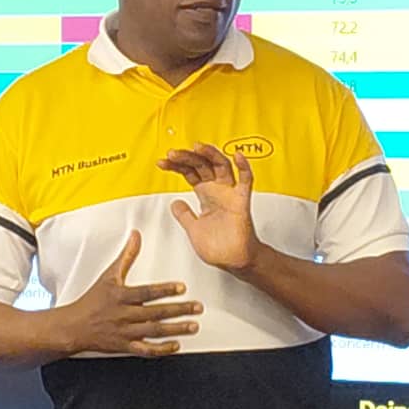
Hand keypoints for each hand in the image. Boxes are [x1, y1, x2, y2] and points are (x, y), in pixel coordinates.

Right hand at [64, 230, 201, 356]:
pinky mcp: (125, 346)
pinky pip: (145, 349)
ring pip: (154, 331)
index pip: (146, 293)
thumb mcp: (109, 275)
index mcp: (121, 296)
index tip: (181, 288)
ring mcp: (125, 332)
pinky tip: (175, 345)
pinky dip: (161, 349)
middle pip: (155, 313)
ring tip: (193, 326)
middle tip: (197, 308)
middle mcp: (124, 315)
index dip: (164, 290)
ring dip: (175, 329)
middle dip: (179, 310)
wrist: (74, 327)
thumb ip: (126, 256)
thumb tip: (136, 236)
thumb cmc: (92, 300)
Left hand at [157, 142, 260, 272]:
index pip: (190, 172)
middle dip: (186, 157)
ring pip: (221, 166)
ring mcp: (230, 194)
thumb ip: (184, 215)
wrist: (234, 261)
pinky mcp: (241, 202)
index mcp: (206, 195)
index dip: (176, 165)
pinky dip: (244, 167)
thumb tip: (174, 203)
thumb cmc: (219, 248)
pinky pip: (246, 181)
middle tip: (173, 153)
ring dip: (209, 154)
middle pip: (202, 165)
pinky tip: (237, 156)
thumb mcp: (193, 229)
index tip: (163, 162)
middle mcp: (218, 191)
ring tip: (197, 146)